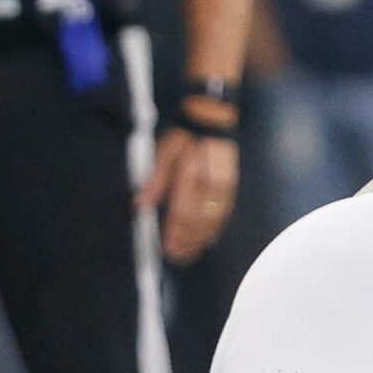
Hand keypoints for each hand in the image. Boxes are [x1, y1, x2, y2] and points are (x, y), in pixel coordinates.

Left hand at [140, 126, 238, 264]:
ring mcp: (225, 184)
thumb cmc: (185, 135)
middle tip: (178, 256)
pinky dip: (217, 226)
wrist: (214, 117)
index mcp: (192, 174)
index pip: (183, 211)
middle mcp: (210, 183)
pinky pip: (226, 210)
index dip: (176, 232)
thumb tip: (141, 205)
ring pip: (215, 217)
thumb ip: (156, 180)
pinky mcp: (232, 183)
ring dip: (202, 237)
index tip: (167, 248)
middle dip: (188, 240)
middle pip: (200, 219)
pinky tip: (210, 236)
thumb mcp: (165, 151)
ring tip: (192, 251)